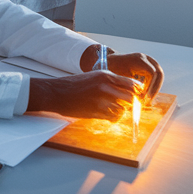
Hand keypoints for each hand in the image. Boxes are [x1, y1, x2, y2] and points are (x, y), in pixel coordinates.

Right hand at [27, 70, 142, 119]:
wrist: (55, 92)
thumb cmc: (73, 85)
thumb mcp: (93, 77)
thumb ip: (110, 82)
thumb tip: (128, 91)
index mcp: (106, 75)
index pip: (132, 84)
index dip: (137, 92)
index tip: (136, 97)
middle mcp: (106, 86)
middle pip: (132, 98)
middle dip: (131, 104)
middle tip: (124, 106)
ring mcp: (102, 99)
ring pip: (124, 109)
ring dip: (120, 112)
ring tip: (109, 109)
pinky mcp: (97, 111)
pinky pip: (114, 117)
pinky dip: (112, 118)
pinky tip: (104, 114)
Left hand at [106, 52, 163, 98]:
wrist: (111, 60)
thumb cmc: (111, 69)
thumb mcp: (116, 76)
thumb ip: (127, 86)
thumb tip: (137, 99)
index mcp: (138, 59)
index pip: (152, 73)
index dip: (150, 87)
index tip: (144, 98)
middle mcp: (146, 58)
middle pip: (159, 74)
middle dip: (155, 89)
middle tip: (148, 102)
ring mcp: (150, 61)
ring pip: (159, 77)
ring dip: (154, 89)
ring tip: (147, 101)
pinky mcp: (150, 66)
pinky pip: (156, 77)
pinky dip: (152, 87)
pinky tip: (146, 96)